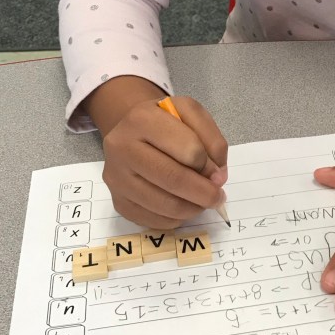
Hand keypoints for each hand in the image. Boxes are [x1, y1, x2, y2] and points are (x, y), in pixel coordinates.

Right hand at [102, 95, 227, 229]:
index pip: (188, 149)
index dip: (209, 166)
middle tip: (218, 197)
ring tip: (202, 202)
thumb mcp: (191, 114)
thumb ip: (212, 141)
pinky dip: (176, 219)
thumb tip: (217, 178)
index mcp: (143, 119)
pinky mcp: (118, 202)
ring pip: (165, 205)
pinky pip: (154, 220)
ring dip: (193, 208)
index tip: (217, 174)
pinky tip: (182, 206)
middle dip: (204, 193)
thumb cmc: (166, 122)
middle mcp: (122, 148)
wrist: (132, 132)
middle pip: (173, 179)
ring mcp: (117, 177)